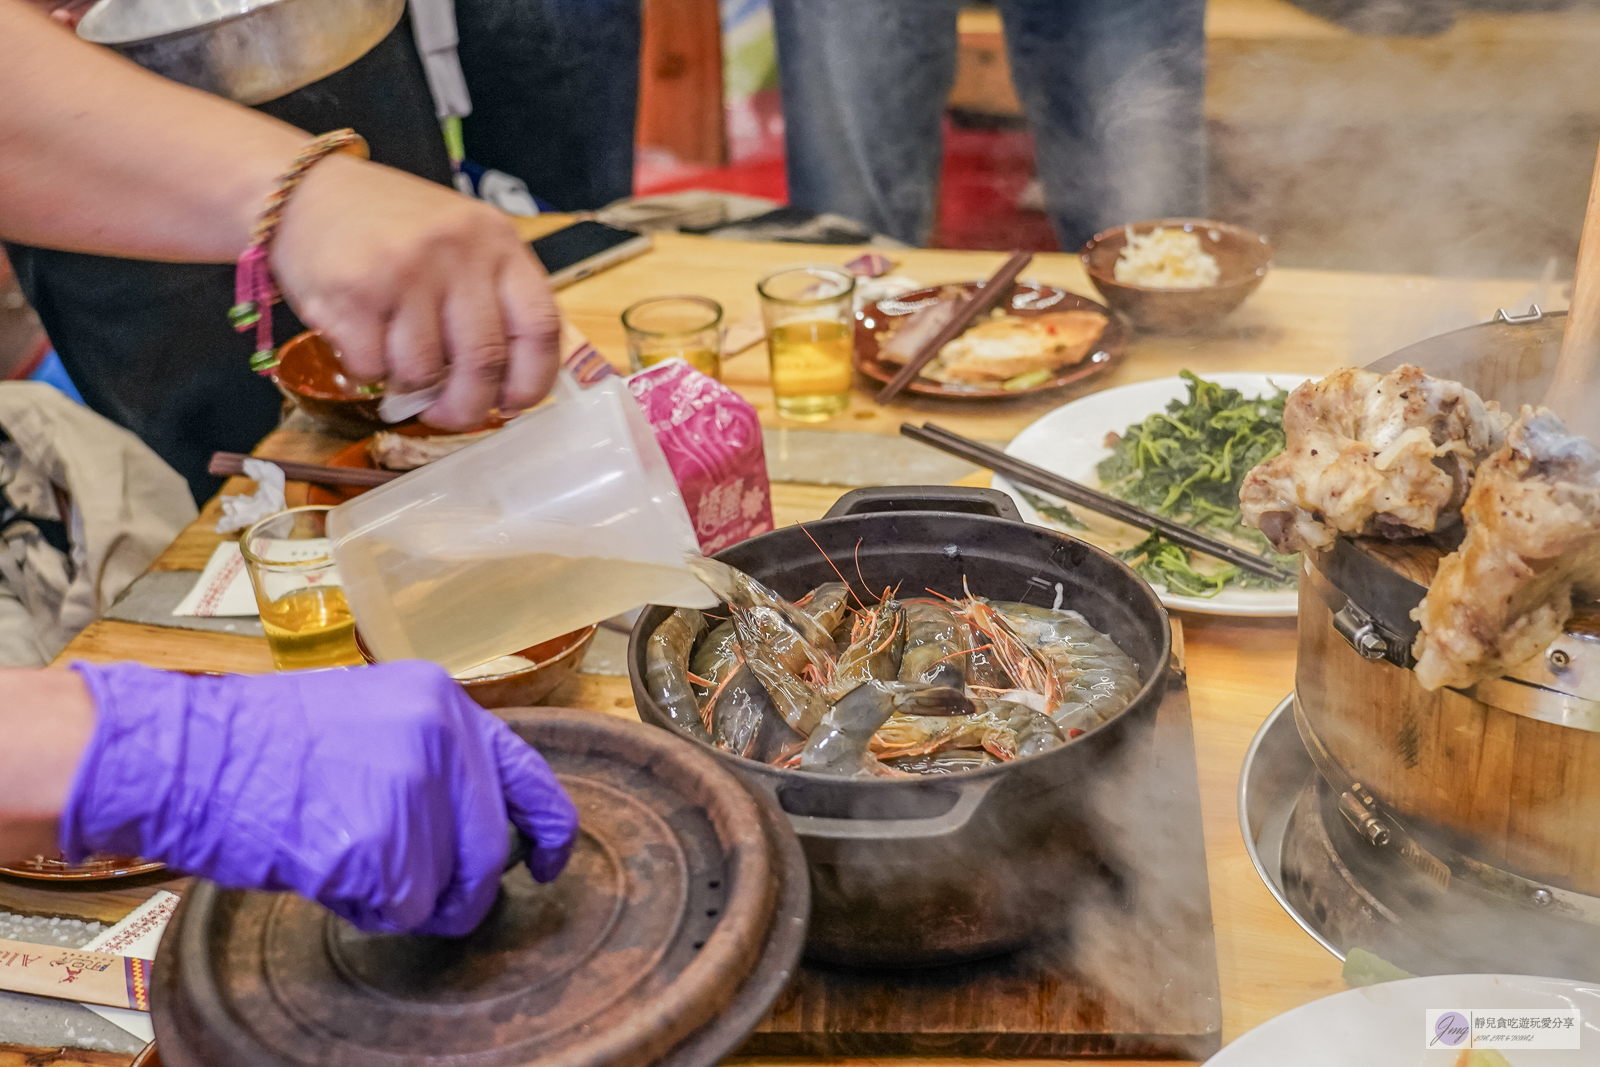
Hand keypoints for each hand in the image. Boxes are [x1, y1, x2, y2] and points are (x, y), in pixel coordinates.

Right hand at [62, 661, 578, 935]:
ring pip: (444, 886)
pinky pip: (398, 908)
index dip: (550, 826)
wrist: (185, 754)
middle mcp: (441, 738)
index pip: (528, 773)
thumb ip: (433, 759)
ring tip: (339, 855)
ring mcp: (412, 789)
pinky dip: (364, 907)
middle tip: (423, 898)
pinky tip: (322, 869)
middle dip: (463, 889)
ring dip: (400, 897)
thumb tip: (475, 826)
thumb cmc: (261, 744)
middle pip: (490, 848)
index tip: (550, 861)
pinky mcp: (378, 842)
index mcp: (443, 702)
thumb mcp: (371, 718)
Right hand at [269, 155, 560, 430]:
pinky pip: (372, 367)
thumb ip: (490, 299)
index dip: (533, 380)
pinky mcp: (354, 291)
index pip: (540, 328)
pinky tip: (358, 337)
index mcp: (497, 241)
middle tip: (447, 414)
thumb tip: (507, 386)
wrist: (301, 191)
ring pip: (423, 371)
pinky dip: (365, 370)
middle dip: (466, 407)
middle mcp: (457, 251)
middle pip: (484, 362)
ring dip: (406, 382)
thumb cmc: (389, 229)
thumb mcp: (459, 241)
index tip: (514, 402)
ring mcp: (406, 269)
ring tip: (391, 352)